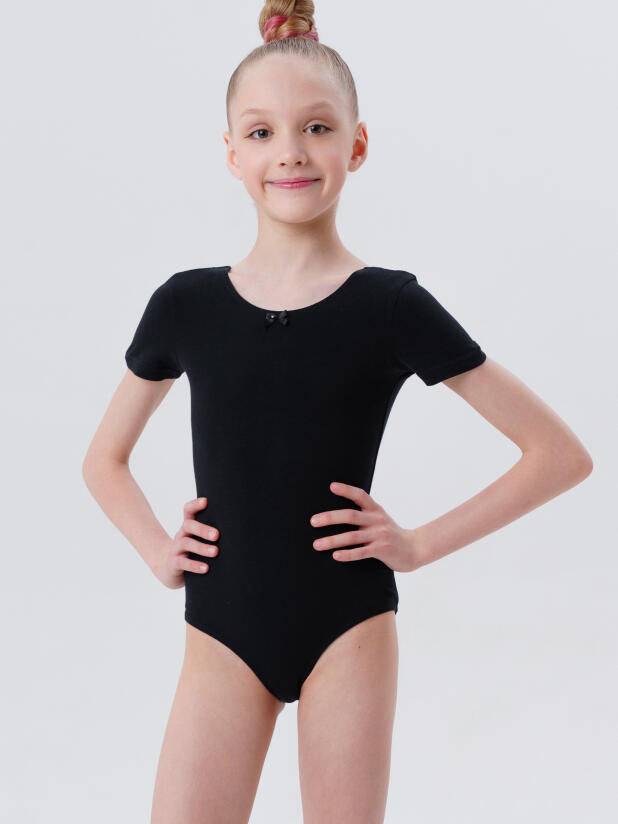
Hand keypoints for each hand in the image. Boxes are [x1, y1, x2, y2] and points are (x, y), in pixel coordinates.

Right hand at [151, 497, 218, 588]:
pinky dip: (194, 565)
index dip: (195, 504)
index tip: (206, 501)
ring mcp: (176, 548)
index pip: (188, 510)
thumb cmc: (193, 552)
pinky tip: (205, 568)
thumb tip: (240, 531)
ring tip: (215, 552)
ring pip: (186, 543)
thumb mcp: (200, 540)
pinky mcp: (173, 563)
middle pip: (188, 525)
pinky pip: (182, 562)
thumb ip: (213, 534)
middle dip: (203, 529)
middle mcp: (181, 534)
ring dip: (201, 547)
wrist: (170, 570)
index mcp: (189, 526)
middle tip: (217, 535)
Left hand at [310, 481, 424, 572]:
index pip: (360, 495)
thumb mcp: (380, 518)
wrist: (415, 549)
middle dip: (330, 518)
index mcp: (375, 510)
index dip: (346, 490)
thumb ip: (364, 513)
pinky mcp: (382, 550)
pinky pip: (361, 552)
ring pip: (352, 536)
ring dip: (332, 540)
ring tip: (317, 544)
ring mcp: (379, 535)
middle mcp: (377, 520)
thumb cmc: (390, 534)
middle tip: (313, 522)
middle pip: (351, 516)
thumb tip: (336, 511)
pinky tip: (335, 556)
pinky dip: (347, 554)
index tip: (332, 486)